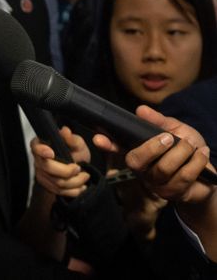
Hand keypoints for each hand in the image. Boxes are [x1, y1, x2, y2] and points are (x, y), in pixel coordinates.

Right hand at [31, 127, 91, 197]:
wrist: (78, 167)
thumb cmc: (76, 152)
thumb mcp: (77, 144)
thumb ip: (72, 139)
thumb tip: (65, 131)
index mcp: (41, 145)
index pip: (36, 148)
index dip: (42, 151)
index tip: (51, 153)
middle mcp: (38, 160)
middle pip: (48, 168)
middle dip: (67, 171)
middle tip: (79, 168)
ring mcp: (41, 174)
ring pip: (56, 183)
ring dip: (74, 182)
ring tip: (85, 177)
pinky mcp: (47, 186)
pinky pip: (59, 192)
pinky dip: (73, 191)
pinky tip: (81, 187)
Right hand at [93, 105, 213, 203]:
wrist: (208, 176)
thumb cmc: (188, 150)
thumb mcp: (176, 130)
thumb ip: (159, 121)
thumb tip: (140, 110)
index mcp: (139, 152)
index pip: (117, 148)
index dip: (107, 144)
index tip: (98, 138)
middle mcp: (142, 170)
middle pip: (135, 161)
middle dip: (152, 147)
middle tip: (169, 138)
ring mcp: (155, 183)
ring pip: (163, 168)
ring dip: (182, 153)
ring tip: (193, 146)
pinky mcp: (172, 193)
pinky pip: (183, 176)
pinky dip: (197, 161)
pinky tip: (202, 154)